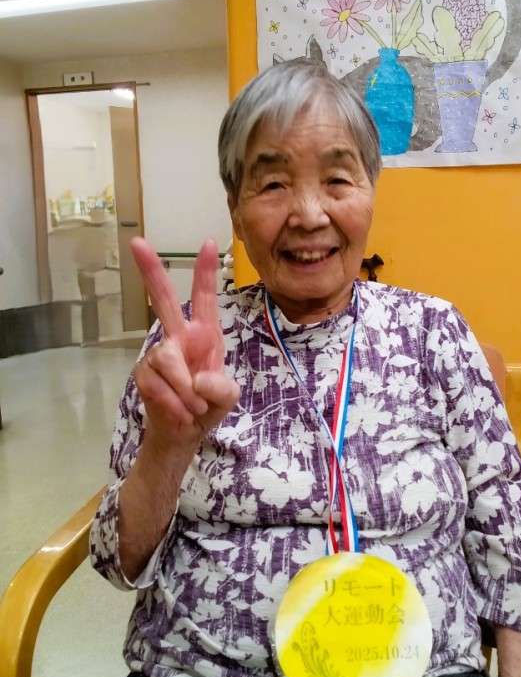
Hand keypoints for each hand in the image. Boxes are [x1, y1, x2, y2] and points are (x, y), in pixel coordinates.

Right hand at [131, 237, 239, 454]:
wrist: (184, 434)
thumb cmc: (208, 406)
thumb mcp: (228, 397)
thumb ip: (220, 387)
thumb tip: (196, 378)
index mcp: (204, 335)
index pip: (205, 299)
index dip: (206, 273)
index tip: (208, 243)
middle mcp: (179, 337)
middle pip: (163, 300)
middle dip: (151, 272)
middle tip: (137, 242)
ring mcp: (159, 354)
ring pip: (167, 361)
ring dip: (185, 392)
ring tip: (194, 408)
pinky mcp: (143, 373)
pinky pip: (157, 383)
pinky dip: (174, 403)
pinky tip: (179, 412)